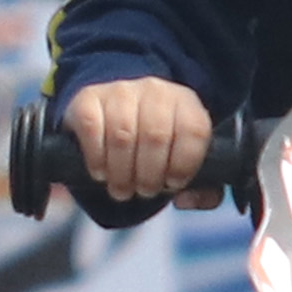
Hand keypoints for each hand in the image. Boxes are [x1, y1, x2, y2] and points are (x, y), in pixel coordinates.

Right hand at [63, 77, 212, 205]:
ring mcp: (120, 91)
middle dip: (149, 176)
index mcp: (186, 104)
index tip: (172, 184)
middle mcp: (156, 91)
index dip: (184, 164)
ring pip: (123, 136)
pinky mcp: (89, 98)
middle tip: (144, 192)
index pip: (194, 130)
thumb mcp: (183, 163)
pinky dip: (96, 159)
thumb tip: (186, 200)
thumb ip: (202, 190)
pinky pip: (92, 129)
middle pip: (156, 136)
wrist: (113, 114)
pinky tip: (101, 172)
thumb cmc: (154, 147)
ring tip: (122, 190)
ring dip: (121, 173)